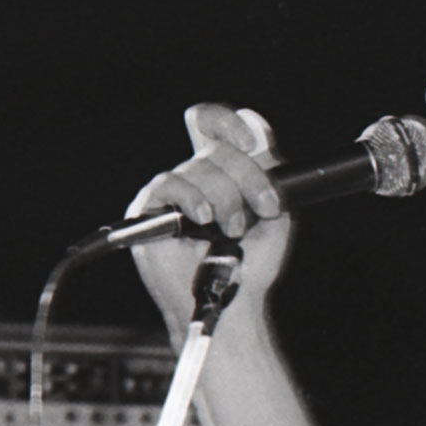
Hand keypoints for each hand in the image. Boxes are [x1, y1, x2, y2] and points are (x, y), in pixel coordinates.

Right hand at [129, 104, 292, 339]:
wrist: (234, 302)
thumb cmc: (252, 264)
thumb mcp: (275, 211)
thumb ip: (269, 168)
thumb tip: (256, 128)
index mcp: (221, 172)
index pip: (213, 125)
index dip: (230, 123)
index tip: (253, 144)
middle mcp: (194, 178)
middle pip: (216, 148)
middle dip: (247, 178)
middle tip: (263, 210)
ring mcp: (172, 194)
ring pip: (198, 168)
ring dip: (224, 198)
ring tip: (232, 231)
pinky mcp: (149, 211)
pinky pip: (168, 184)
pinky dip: (191, 197)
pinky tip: (205, 218)